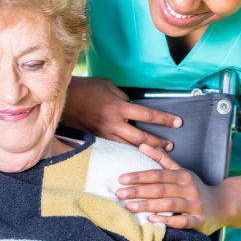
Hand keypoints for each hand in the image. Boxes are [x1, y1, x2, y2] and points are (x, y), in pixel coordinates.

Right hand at [62, 76, 180, 150]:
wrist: (63, 100)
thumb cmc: (85, 88)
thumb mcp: (108, 86)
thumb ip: (123, 97)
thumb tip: (133, 106)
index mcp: (117, 107)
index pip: (147, 115)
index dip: (164, 119)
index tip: (177, 122)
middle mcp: (113, 123)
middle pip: (141, 138)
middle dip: (158, 142)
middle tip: (170, 145)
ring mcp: (105, 133)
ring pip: (130, 147)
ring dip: (146, 150)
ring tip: (159, 152)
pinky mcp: (99, 138)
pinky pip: (118, 147)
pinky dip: (129, 151)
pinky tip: (138, 154)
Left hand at [118, 144, 226, 233]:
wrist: (223, 205)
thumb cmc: (195, 188)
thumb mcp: (181, 171)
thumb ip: (162, 159)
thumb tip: (142, 145)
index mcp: (183, 176)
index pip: (158, 174)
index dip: (139, 176)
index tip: (121, 179)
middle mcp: (189, 189)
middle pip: (161, 189)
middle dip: (138, 191)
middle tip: (119, 194)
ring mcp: (195, 205)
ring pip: (169, 204)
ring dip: (148, 206)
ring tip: (129, 207)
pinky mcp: (199, 221)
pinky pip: (182, 222)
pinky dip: (167, 221)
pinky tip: (152, 220)